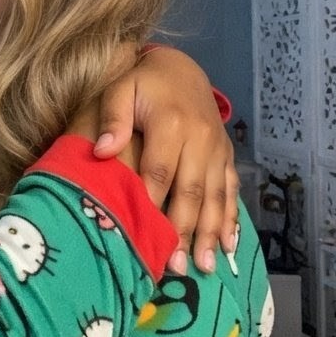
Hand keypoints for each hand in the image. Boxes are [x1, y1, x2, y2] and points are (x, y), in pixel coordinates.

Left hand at [92, 46, 238, 274]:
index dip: (151, 203)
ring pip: (215, 196)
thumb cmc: (142, 84)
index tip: (141, 235)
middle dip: (183, 230)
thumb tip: (104, 152)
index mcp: (171, 124)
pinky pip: (231, 190)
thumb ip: (112, 118)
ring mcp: (218, 149)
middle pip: (191, 191)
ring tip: (203, 267)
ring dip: (210, 233)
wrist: (181, 69)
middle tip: (174, 266)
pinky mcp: (227, 156)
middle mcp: (201, 139)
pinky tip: (229, 246)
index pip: (159, 171)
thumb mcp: (121, 89)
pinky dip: (230, 219)